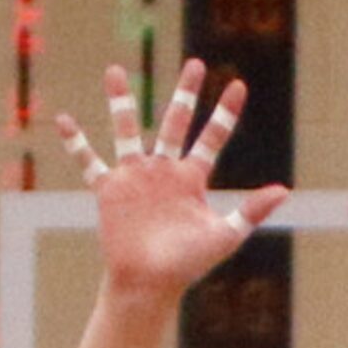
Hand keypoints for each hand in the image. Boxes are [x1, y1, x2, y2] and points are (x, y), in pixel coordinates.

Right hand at [56, 59, 288, 306]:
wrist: (150, 283)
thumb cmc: (188, 264)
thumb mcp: (225, 235)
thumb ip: (251, 210)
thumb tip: (284, 189)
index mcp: (192, 179)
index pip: (212, 138)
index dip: (224, 113)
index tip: (238, 85)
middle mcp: (164, 171)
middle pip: (175, 122)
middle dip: (185, 94)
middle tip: (196, 64)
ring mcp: (135, 177)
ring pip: (126, 129)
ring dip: (120, 102)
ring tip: (115, 70)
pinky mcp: (109, 190)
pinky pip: (89, 161)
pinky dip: (76, 142)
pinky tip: (63, 120)